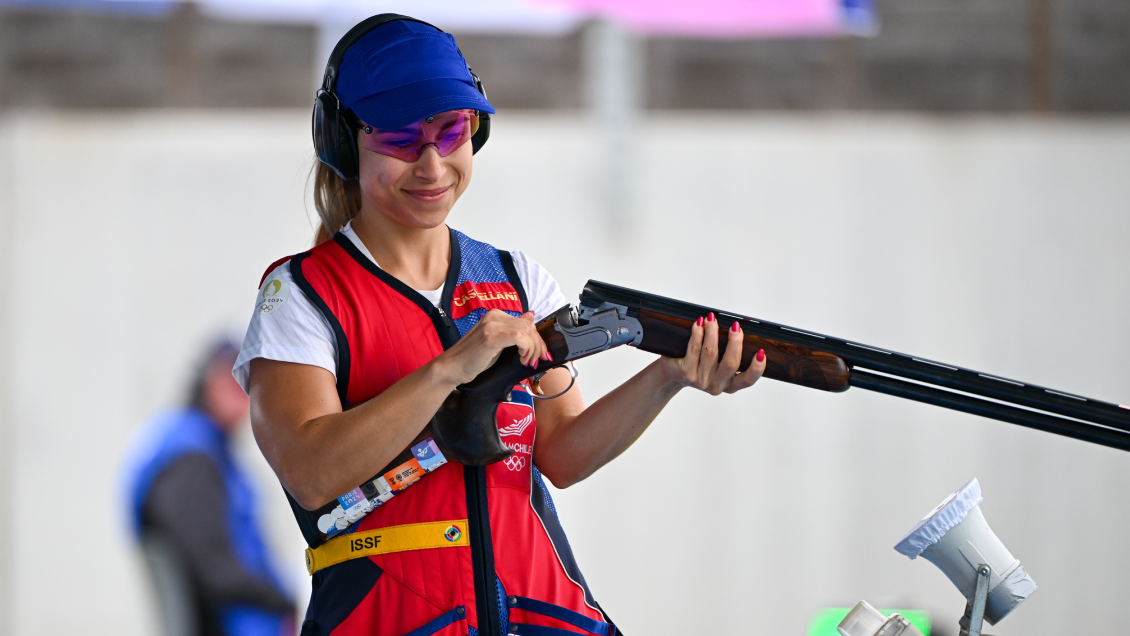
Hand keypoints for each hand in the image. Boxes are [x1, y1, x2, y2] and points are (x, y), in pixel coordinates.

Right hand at [434, 310, 550, 385]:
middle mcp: (494, 316)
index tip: (540, 353)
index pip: (526, 322)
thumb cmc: (471, 358)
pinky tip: (521, 359)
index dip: (537, 339)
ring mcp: (491, 325)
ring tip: (527, 361)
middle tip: (537, 359)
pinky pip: (518, 338)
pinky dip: (526, 349)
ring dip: (532, 349)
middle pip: (529, 326)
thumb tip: (530, 316)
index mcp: (495, 315)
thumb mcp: (496, 342)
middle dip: (538, 345)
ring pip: (526, 331)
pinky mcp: (490, 337)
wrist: (451, 367)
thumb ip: (512, 330)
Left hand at [659, 312, 766, 394]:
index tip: (761, 352)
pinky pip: (694, 350)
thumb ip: (730, 350)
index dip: (756, 368)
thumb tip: (739, 327)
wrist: (672, 373)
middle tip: (736, 326)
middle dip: (735, 342)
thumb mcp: (718, 361)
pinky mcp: (686, 374)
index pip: (748, 380)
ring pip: (711, 353)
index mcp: (730, 384)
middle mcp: (717, 386)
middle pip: (730, 364)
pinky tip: (699, 324)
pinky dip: (698, 334)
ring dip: (713, 333)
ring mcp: (701, 381)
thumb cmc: (699, 363)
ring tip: (712, 318)